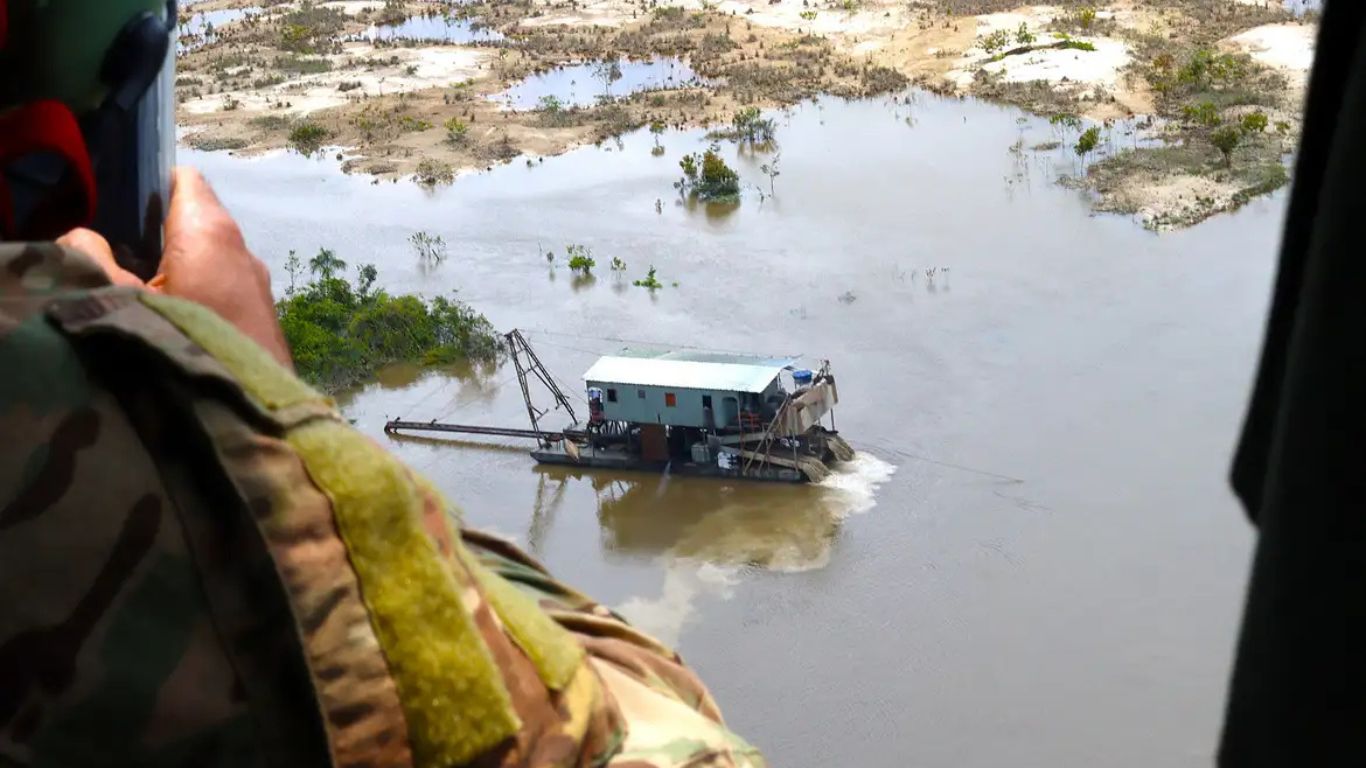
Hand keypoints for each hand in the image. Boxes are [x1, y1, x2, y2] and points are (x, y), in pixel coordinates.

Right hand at [57, 167, 292, 367]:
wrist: (249, 415)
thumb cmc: (181, 346)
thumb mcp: (117, 301)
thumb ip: (90, 258)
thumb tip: (84, 237)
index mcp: (210, 231)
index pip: (183, 180)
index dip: (149, 185)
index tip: (118, 207)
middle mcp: (243, 250)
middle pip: (195, 221)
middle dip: (157, 233)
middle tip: (118, 256)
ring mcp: (259, 286)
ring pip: (211, 260)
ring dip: (178, 270)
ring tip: (141, 294)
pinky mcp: (264, 319)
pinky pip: (225, 291)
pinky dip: (199, 296)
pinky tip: (174, 324)